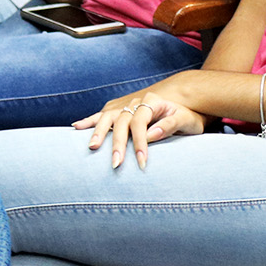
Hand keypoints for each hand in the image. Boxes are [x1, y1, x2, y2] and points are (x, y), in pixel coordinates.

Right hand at [74, 74, 207, 168]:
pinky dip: (89, 121)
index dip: (140, 142)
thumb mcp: (187, 120)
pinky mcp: (119, 111)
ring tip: (93, 148)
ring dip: (99, 133)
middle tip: (116, 165)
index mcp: (152, 102)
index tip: (141, 161)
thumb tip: (152, 134)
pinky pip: (102, 116)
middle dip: (118, 144)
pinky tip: (76, 127)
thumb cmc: (189, 116)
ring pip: (108, 118)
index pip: (141, 122)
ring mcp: (125, 105)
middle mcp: (136, 101)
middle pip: (122, 122)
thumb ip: (171, 124)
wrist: (185, 105)